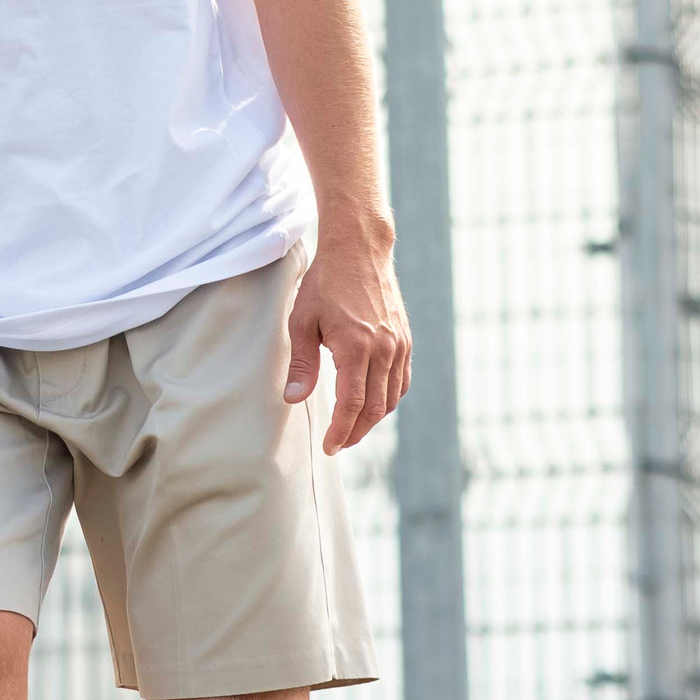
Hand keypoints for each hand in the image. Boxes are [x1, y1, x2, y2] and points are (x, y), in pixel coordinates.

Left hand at [284, 221, 410, 453]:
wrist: (359, 252)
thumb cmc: (324, 284)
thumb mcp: (302, 321)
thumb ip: (302, 363)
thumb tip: (294, 399)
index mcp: (356, 347)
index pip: (352, 403)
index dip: (341, 430)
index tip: (329, 447)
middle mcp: (384, 350)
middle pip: (375, 407)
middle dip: (356, 431)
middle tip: (338, 445)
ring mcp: (399, 345)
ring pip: (392, 397)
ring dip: (373, 419)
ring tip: (351, 429)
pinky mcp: (405, 340)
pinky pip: (402, 381)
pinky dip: (389, 399)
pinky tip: (373, 405)